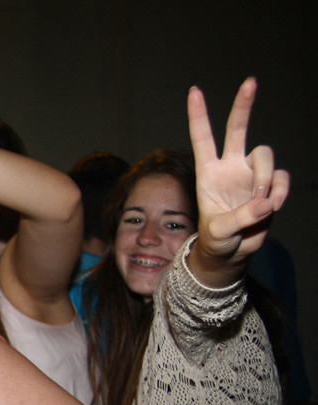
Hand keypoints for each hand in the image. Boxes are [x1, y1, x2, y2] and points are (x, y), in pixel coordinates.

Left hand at [188, 77, 288, 269]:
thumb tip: (265, 203)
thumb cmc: (217, 240)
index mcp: (207, 172)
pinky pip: (280, 178)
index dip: (198, 115)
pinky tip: (271, 207)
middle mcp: (229, 167)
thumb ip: (239, 218)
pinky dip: (278, 191)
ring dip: (264, 177)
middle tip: (250, 82)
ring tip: (260, 202)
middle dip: (243, 105)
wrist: (233, 252)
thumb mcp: (219, 233)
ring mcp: (250, 174)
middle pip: (237, 129)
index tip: (194, 91)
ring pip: (264, 155)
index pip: (202, 138)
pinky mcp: (269, 185)